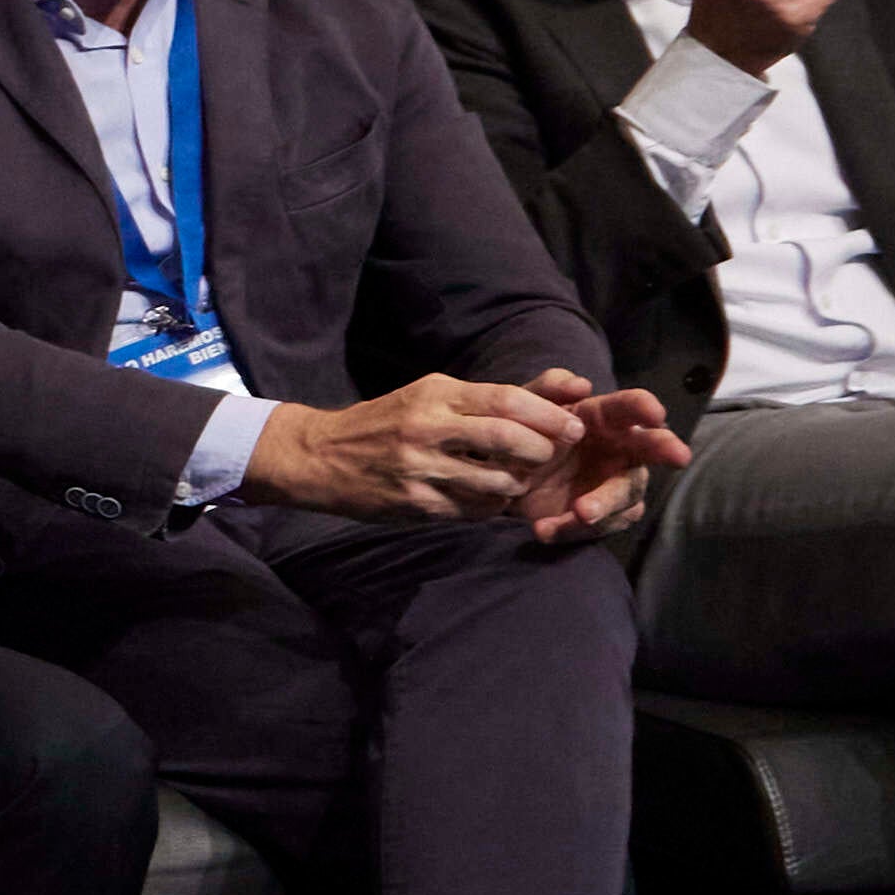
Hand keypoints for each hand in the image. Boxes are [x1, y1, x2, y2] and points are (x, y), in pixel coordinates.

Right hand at [246, 371, 585, 522]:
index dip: (550, 415)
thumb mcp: (432, 395)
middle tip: (553, 456)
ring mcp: (418, 469)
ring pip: (496, 482)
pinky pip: (473, 510)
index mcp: (434, 394)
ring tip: (520, 479)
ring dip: (519, 483)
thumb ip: (496, 396)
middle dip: (543, 450)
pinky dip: (492, 506)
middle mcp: (426, 428)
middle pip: (507, 439)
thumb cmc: (386, 421)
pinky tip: (490, 498)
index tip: (575, 427)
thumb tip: (571, 385)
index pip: (507, 400)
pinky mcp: (414, 503)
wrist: (319, 456)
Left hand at [507, 367, 688, 545]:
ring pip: (626, 495)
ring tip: (579, 513)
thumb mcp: (525, 406)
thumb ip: (548, 388)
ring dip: (604, 505)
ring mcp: (615, 483)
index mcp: (603, 417)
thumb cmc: (523, 432)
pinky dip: (574, 529)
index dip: (644, 408)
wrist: (502, 475)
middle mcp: (620, 448)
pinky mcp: (603, 515)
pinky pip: (601, 525)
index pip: (630, 407)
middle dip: (666, 449)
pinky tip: (544, 528)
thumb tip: (580, 384)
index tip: (654, 413)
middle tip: (679, 455)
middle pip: (651, 448)